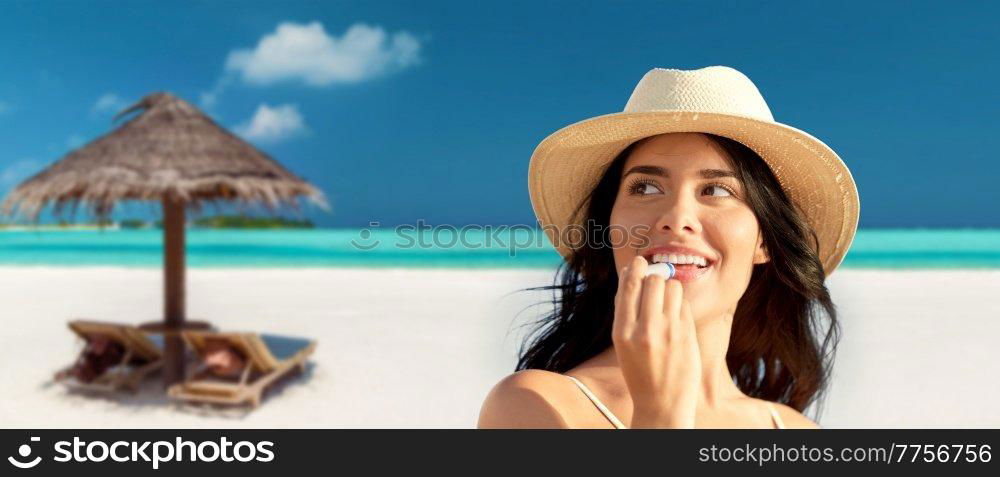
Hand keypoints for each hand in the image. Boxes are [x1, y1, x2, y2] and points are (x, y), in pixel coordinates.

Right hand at [613, 255, 700, 427]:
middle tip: (655, 283)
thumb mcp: (622, 343)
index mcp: (621, 332)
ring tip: (666, 303)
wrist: (661, 404)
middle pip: (654, 281)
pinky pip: (684, 306)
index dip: (635, 268)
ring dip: (670, 289)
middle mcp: (644, 330)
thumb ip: (626, 311)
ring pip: (673, 288)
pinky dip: (680, 307)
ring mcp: (668, 333)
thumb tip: (631, 273)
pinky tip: (676, 320)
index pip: (629, 286)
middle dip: (655, 278)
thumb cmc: (639, 371)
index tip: (639, 261)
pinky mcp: (687, 336)